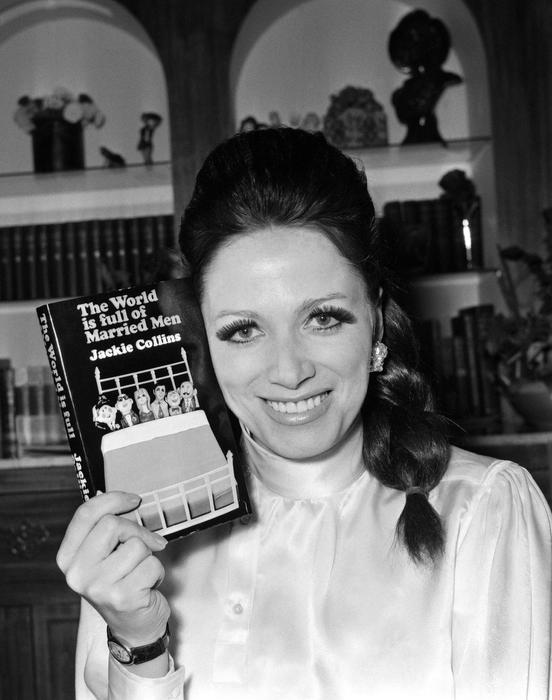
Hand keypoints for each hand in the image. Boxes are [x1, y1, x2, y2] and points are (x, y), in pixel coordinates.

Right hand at [57, 491, 169, 645]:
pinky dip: (157, 572)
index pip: (85, 515)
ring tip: (141, 572)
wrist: (134, 629)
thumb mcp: (105, 556)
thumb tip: (114, 497)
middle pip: (112, 525)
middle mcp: (77, 573)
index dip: (112, 499)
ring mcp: (98, 587)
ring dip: (148, 556)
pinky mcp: (122, 597)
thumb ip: (105, 529)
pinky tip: (148, 586)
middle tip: (147, 545)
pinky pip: (152, 564)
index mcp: (68, 558)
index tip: (134, 499)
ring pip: (136, 545)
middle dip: (137, 531)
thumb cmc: (123, 583)